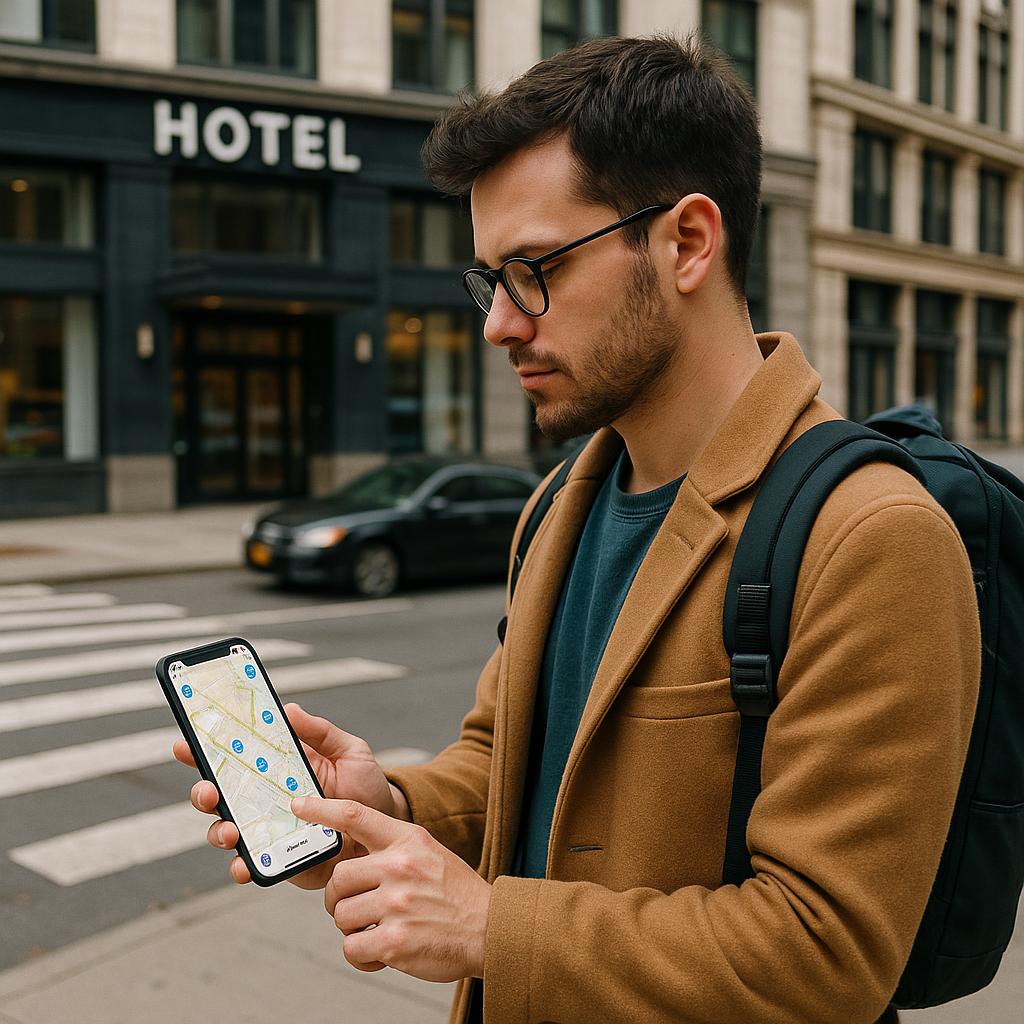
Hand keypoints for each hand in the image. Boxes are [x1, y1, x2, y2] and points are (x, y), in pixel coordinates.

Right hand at [172, 702, 407, 888]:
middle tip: (209, 791)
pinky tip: (244, 864)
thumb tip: (289, 709)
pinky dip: (241, 867)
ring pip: (226, 830)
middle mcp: (265, 799)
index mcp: (277, 767)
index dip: (203, 750)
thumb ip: (321, 732)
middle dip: (203, 792)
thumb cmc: (365, 788)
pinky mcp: (280, 860)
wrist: (383, 833)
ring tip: (230, 831)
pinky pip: (252, 865)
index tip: (185, 743)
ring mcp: (269, 831)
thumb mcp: (349, 751)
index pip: (233, 756)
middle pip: (219, 795)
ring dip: (219, 831)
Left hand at [294, 796, 491, 982]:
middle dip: (342, 898)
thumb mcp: (428, 852)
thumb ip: (392, 848)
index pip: (355, 815)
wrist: (490, 929)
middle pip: (338, 879)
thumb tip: (349, 858)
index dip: (322, 809)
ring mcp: (395, 904)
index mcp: (407, 840)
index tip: (298, 804)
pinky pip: (351, 947)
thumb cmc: (454, 893)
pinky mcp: (393, 941)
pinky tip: (384, 951)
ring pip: (341, 916)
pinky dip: (363, 954)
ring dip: (355, 928)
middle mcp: (399, 867)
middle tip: (362, 907)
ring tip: (381, 928)